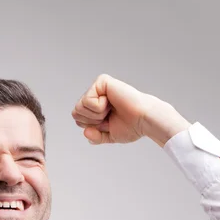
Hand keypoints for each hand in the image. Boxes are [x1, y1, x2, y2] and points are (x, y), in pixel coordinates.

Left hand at [71, 74, 190, 146]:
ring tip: (111, 109)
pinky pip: (87, 100)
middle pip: (76, 113)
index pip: (78, 119)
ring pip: (79, 107)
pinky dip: (98, 108)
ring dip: (96, 115)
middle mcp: (95, 95)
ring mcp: (98, 87)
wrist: (144, 120)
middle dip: (92, 121)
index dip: (92, 127)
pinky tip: (111, 102)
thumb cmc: (132, 126)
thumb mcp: (109, 136)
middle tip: (109, 116)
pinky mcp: (102, 81)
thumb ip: (95, 137)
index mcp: (96, 107)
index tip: (108, 123)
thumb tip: (85, 132)